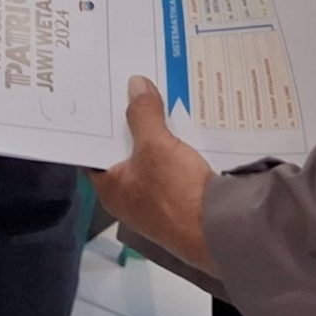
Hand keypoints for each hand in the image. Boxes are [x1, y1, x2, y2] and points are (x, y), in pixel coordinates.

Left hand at [91, 76, 217, 272]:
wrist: (222, 232)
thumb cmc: (175, 193)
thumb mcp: (155, 145)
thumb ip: (142, 114)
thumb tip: (135, 84)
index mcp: (110, 189)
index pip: (93, 151)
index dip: (96, 123)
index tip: (100, 96)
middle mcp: (129, 198)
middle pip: (124, 153)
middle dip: (131, 123)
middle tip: (130, 88)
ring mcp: (157, 204)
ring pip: (151, 160)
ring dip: (156, 135)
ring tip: (157, 99)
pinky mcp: (183, 204)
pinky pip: (174, 170)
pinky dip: (176, 150)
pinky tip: (183, 128)